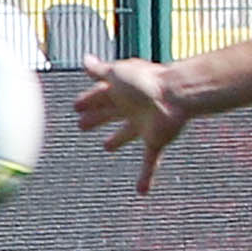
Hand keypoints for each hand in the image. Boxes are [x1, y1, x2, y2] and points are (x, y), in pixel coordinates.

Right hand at [74, 56, 185, 192]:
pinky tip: (141, 191)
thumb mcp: (117, 73)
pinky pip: (149, 161)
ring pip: (127, 133)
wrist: (176, 95)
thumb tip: (85, 60)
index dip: (87, 101)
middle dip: (96, 118)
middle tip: (82, 126)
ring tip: (107, 146)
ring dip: (117, 139)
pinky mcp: (155, 140)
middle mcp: (132, 106)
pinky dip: (145, 176)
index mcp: (121, 89)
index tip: (76, 106)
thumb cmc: (146, 81)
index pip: (99, 95)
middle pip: (110, 113)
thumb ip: (100, 70)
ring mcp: (144, 123)